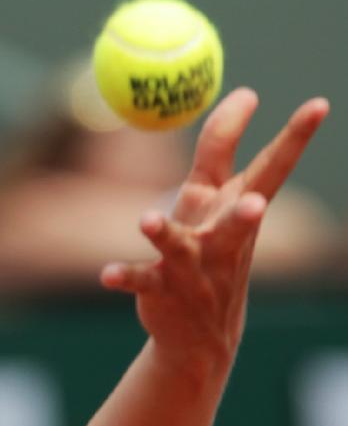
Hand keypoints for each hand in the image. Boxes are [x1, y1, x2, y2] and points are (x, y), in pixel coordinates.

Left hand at [100, 88, 328, 372]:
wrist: (198, 334)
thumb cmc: (208, 250)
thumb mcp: (214, 199)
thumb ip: (221, 147)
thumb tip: (246, 92)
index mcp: (237, 209)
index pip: (271, 168)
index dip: (294, 137)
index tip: (319, 104)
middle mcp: (220, 239)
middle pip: (236, 220)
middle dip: (247, 214)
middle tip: (256, 206)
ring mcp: (191, 267)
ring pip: (180, 248)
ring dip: (165, 233)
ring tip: (148, 221)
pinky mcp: (160, 288)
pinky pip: (140, 279)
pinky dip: (124, 275)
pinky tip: (107, 275)